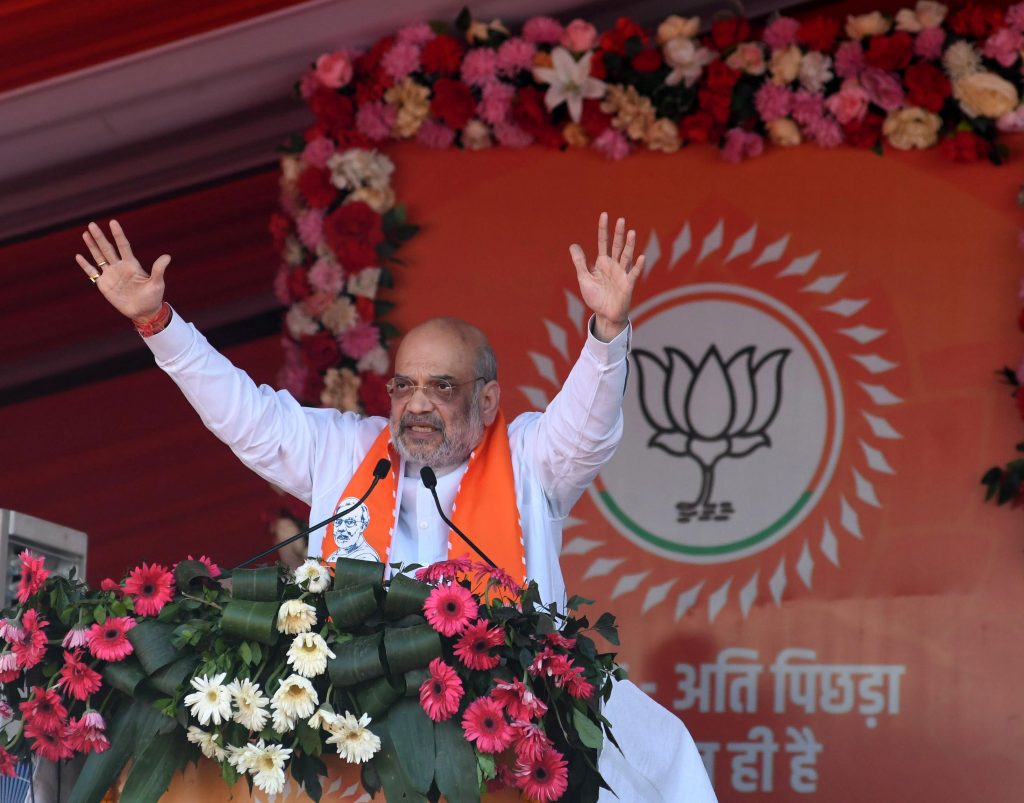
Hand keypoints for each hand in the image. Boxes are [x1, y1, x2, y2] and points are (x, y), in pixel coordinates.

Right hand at [75, 220, 170, 319]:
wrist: (144, 312)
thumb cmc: (153, 297)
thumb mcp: (157, 283)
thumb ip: (158, 269)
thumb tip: (167, 257)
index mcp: (132, 264)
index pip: (123, 246)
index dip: (118, 234)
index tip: (113, 222)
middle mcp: (120, 266)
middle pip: (108, 248)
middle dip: (100, 237)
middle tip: (92, 224)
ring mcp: (111, 274)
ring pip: (99, 257)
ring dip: (92, 246)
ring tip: (85, 234)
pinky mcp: (104, 284)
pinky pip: (92, 272)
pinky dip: (85, 265)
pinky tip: (79, 256)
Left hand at [569, 212, 643, 341]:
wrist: (605, 315)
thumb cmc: (595, 297)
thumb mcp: (584, 278)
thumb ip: (580, 262)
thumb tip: (573, 245)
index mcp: (602, 262)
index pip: (603, 242)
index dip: (603, 229)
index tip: (604, 215)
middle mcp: (613, 265)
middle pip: (616, 246)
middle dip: (618, 233)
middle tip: (620, 220)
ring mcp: (622, 273)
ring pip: (626, 256)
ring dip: (629, 245)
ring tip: (631, 232)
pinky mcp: (628, 284)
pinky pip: (633, 274)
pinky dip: (638, 266)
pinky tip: (641, 256)